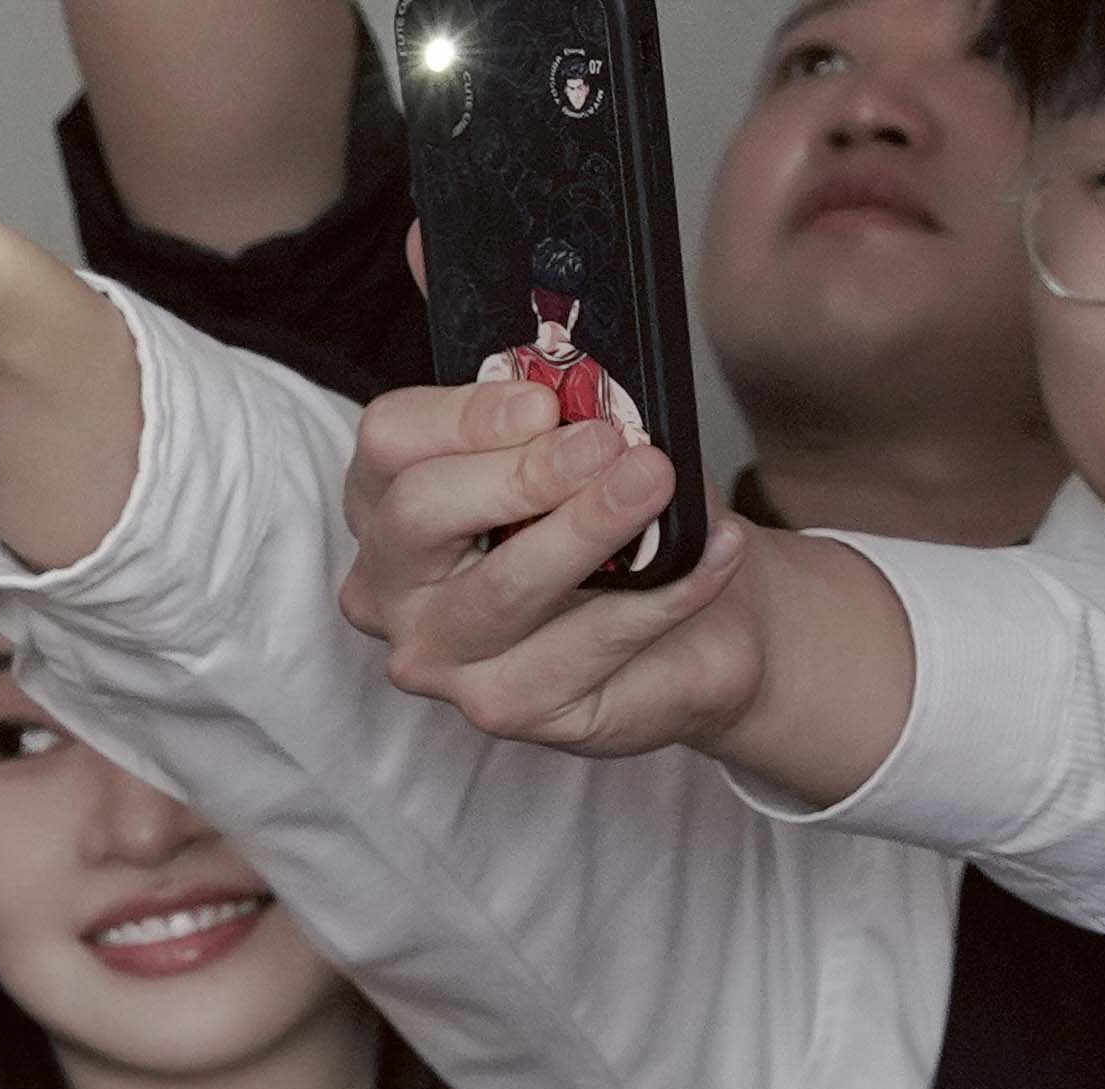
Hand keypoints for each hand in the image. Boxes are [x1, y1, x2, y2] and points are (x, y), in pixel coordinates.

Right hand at [343, 379, 778, 757]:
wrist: (696, 610)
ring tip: (654, 484)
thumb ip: (560, 411)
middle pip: (421, 512)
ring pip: (501, 588)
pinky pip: (587, 644)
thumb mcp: (590, 443)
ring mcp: (438, 655)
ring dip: (588, 529)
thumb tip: (551, 363)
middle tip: (606, 446)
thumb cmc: (619, 516)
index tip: (544, 403)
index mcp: (390, 498)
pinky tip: (715, 552)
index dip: (464, 415)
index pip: (391, 439)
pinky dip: (663, 592)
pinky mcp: (506, 708)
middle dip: (522, 473)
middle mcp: (389, 584)